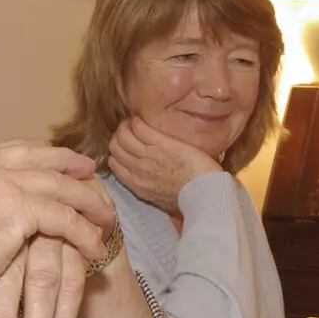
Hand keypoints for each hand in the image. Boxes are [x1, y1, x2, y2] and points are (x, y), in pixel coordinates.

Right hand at [0, 141, 112, 317]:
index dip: (35, 156)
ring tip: (105, 216)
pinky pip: (64, 217)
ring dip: (86, 201)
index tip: (54, 161)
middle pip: (36, 157)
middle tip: (90, 171)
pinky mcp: (17, 209)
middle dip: (67, 164)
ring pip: (58, 186)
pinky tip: (96, 246)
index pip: (4, 152)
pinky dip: (84, 232)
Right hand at [106, 116, 222, 213]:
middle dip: (119, 136)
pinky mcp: (161, 144)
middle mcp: (137, 169)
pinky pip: (140, 128)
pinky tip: (142, 118)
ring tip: (134, 122)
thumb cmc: (188, 199)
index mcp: (136, 184)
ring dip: (127, 125)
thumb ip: (148, 186)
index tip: (125, 145)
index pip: (114, 163)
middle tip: (128, 130)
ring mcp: (148, 156)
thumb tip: (148, 178)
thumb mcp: (160, 199)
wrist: (204, 195)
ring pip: (124, 135)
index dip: (117, 151)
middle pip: (115, 147)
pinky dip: (138, 121)